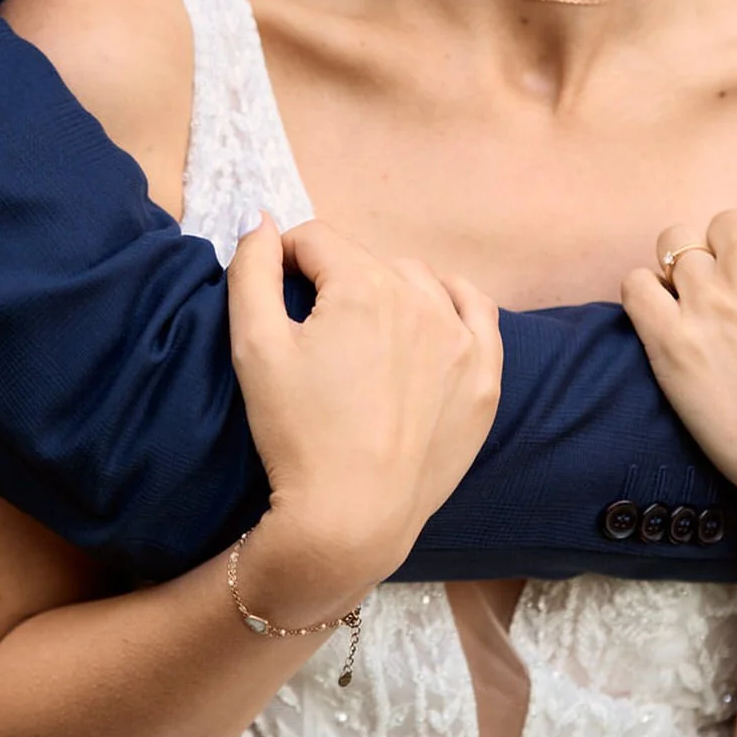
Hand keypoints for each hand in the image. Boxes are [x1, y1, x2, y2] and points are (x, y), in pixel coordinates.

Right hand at [226, 214, 502, 622]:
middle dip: (335, 281)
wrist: (352, 517)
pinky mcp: (484, 376)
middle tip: (314, 334)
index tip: (274, 298)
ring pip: (417, 282)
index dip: (284, 261)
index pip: (315, 240)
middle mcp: (421, 298)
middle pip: (364, 261)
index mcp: (362, 285)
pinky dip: (450, 304)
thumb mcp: (253, 347)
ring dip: (386, 292)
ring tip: (363, 338)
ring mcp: (461, 337)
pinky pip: (475, 311)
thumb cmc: (296, 433)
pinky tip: (430, 317)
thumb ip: (252, 270)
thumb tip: (261, 219)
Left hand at [622, 211, 736, 540]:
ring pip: (675, 247)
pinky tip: (664, 319)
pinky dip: (645, 293)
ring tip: (700, 312)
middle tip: (736, 302)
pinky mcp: (670, 340)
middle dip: (726, 256)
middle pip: (719, 227)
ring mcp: (707, 300)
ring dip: (685, 272)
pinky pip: (636, 285)